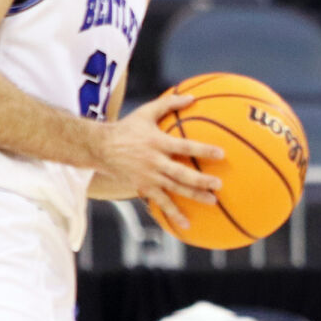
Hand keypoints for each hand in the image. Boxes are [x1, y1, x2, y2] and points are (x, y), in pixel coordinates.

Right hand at [95, 92, 223, 218]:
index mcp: (157, 143)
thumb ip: (170, 103)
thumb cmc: (128, 128)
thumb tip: (193, 97)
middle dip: (200, 180)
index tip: (221, 154)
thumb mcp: (146, 112)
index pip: (183, 146)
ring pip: (174, 189)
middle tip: (218, 185)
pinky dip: (173, 213)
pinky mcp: (143, 187)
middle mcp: (153, 162)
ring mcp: (148, 177)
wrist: (100, 148)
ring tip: (212, 202)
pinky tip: (186, 224)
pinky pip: (160, 202)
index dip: (202, 150)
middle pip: (180, 173)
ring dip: (193, 196)